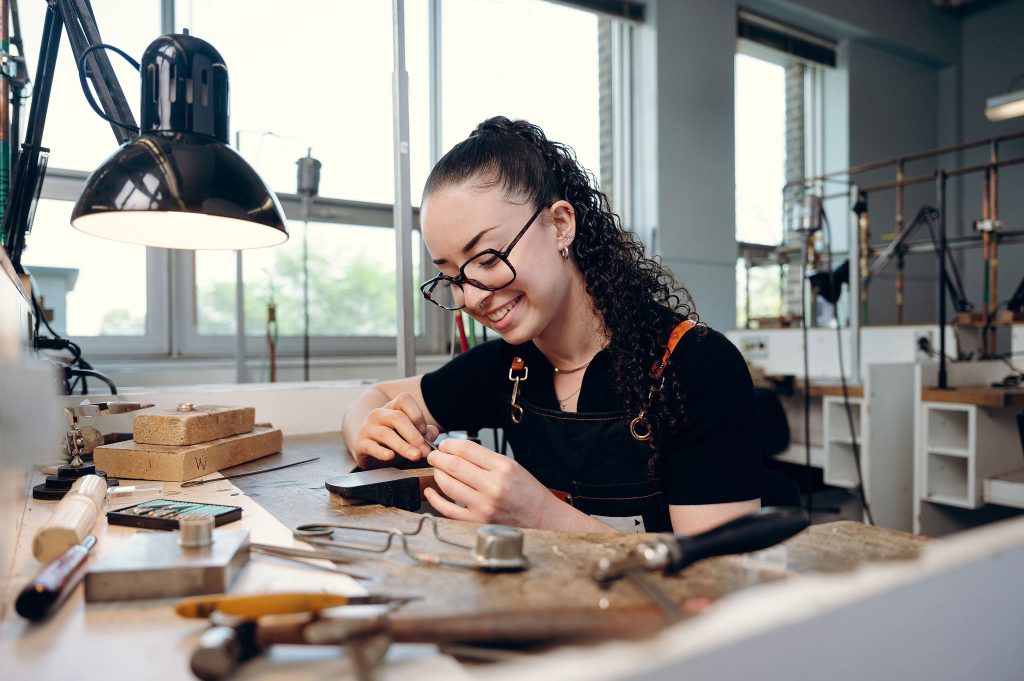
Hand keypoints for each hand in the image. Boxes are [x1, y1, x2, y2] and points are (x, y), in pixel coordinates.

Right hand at [350, 393, 439, 468]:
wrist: (366, 447)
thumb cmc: (393, 439)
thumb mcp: (410, 434)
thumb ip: (425, 432)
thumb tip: (431, 434)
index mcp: (392, 407)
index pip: (404, 399)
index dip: (417, 414)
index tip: (424, 431)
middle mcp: (378, 414)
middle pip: (397, 417)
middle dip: (414, 435)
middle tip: (425, 451)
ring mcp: (368, 428)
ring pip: (386, 433)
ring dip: (403, 446)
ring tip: (416, 456)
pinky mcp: (360, 444)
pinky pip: (371, 446)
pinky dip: (381, 452)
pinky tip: (391, 457)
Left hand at [424, 438, 558, 527]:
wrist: (545, 520)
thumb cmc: (530, 493)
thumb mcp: (513, 467)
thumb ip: (486, 460)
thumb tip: (457, 452)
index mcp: (503, 468)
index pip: (467, 449)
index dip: (450, 444)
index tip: (444, 444)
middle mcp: (493, 486)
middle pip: (454, 465)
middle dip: (438, 457)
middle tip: (434, 455)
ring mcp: (484, 506)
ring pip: (448, 485)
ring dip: (437, 474)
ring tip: (436, 469)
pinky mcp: (477, 522)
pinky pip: (447, 510)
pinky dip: (434, 499)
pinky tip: (430, 491)